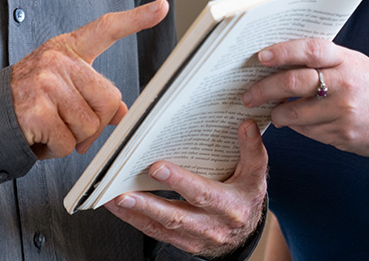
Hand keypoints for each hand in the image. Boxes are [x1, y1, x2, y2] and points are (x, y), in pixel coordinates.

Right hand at [11, 0, 168, 158]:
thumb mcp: (61, 87)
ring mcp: (46, 83)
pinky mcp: (36, 109)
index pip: (106, 28)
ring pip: (88, 127)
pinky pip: (67, 143)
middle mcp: (57, 60)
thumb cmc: (27, 101)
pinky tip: (38, 137)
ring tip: (48, 128)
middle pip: (108, 101)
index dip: (136, 18)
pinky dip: (55, 150)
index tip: (162, 7)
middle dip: (94, 124)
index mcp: (67, 49)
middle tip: (69, 124)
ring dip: (72, 140)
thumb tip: (123, 114)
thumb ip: (93, 94)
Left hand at [105, 119, 267, 257]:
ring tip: (112, 199)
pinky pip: (155, 233)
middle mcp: (211, 226)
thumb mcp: (256, 176)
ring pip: (161, 227)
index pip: (203, 193)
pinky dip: (134, 220)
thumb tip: (246, 125)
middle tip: (124, 192)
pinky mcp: (181, 242)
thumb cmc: (246, 199)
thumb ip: (252, 150)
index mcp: (230, 206)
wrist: (245, 235)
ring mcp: (195, 237)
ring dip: (134, 213)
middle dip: (149, 204)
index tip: (157, 167)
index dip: (180, 181)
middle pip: (177, 216)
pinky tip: (118, 207)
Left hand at [242, 38, 368, 161]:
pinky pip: (308, 131)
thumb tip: (283, 60)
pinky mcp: (341, 134)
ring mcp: (343, 111)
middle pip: (294, 83)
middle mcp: (345, 84)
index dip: (283, 51)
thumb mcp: (358, 65)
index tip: (261, 56)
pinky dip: (297, 127)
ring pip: (295, 113)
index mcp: (348, 60)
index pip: (311, 50)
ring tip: (272, 112)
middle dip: (264, 89)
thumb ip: (327, 62)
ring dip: (277, 114)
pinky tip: (296, 123)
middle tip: (248, 95)